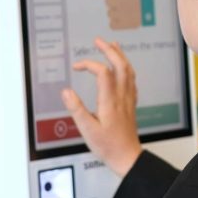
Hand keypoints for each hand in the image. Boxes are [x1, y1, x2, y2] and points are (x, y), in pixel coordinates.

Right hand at [61, 38, 142, 175]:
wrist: (127, 156)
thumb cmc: (108, 146)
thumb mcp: (87, 130)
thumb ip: (76, 109)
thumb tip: (66, 91)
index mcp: (110, 101)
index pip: (103, 73)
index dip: (90, 64)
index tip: (77, 66)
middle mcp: (122, 97)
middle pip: (120, 65)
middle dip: (109, 50)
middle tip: (98, 41)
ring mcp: (128, 99)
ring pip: (129, 71)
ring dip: (120, 56)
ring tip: (112, 45)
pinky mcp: (131, 104)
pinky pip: (131, 80)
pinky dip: (126, 68)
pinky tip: (122, 67)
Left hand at [92, 0, 141, 30]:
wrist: (149, 10)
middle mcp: (115, 2)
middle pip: (107, 3)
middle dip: (115, 3)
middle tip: (126, 2)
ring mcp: (118, 13)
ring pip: (110, 14)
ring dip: (117, 13)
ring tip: (127, 10)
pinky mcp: (121, 24)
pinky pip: (112, 25)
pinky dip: (116, 23)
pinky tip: (124, 19)